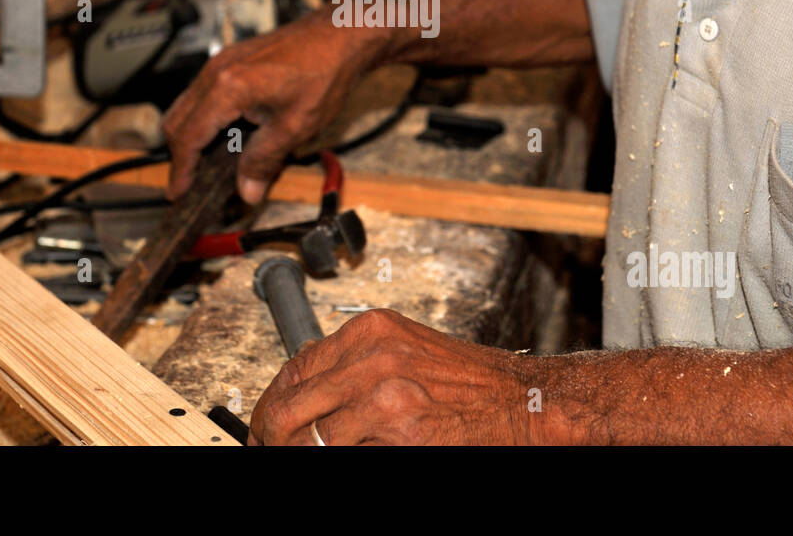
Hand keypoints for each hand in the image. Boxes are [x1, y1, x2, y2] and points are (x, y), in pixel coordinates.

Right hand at [162, 12, 384, 202]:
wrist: (341, 36)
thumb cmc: (324, 73)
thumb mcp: (295, 127)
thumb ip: (263, 161)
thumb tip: (246, 191)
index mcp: (227, 88)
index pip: (188, 137)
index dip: (181, 170)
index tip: (178, 193)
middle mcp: (216, 71)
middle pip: (177, 121)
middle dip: (181, 155)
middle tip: (191, 184)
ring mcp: (222, 62)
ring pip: (188, 106)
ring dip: (192, 137)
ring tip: (208, 165)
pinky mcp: (232, 60)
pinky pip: (203, 94)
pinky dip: (205, 119)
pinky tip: (227, 136)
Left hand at [248, 309, 536, 444]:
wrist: (526, 403)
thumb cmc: (472, 384)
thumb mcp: (405, 354)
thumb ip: (355, 366)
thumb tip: (304, 397)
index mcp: (369, 331)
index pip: (291, 370)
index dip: (271, 407)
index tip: (266, 429)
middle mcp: (371, 355)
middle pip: (286, 406)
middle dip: (273, 438)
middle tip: (272, 451)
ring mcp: (383, 392)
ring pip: (307, 438)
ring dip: (304, 453)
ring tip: (312, 458)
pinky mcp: (400, 429)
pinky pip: (343, 455)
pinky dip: (343, 460)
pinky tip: (358, 456)